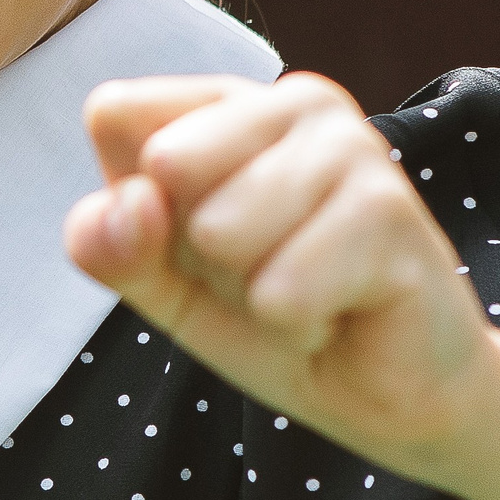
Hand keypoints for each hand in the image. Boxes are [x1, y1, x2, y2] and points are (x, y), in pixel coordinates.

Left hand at [63, 72, 499, 474]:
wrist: (388, 398)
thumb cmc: (275, 317)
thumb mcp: (163, 286)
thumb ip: (110, 243)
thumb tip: (129, 203)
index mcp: (232, 101)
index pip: (114, 113)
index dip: (134, 204)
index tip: (198, 237)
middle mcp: (296, 101)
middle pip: (165, 165)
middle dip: (198, 252)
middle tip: (262, 270)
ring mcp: (351, 147)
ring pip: (220, 228)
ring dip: (249, 290)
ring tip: (304, 289)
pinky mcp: (389, 210)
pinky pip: (280, 287)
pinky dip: (294, 322)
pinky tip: (339, 312)